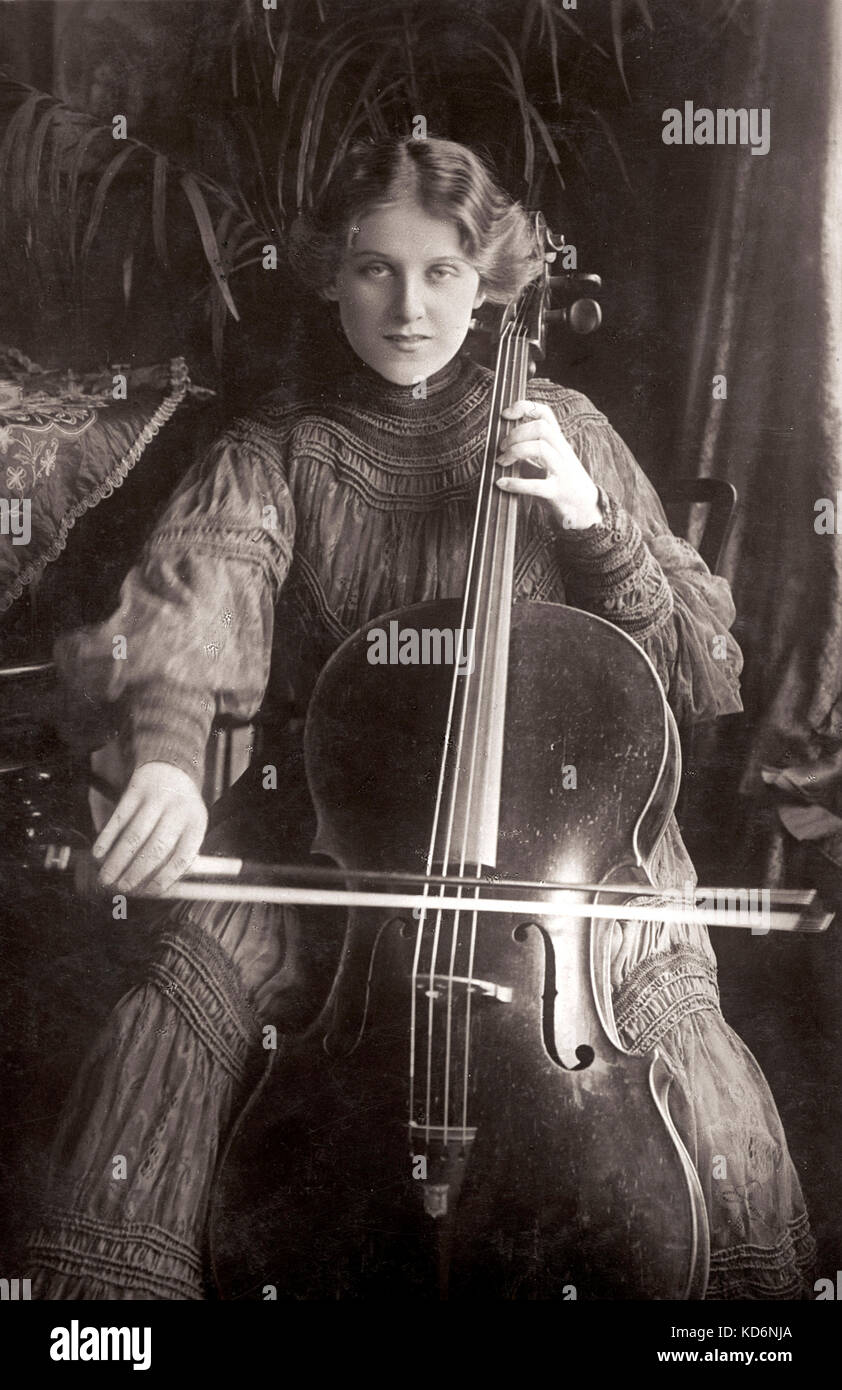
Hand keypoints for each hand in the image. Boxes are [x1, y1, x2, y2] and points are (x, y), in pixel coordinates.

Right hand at [91, 761, 207, 897]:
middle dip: (137, 872)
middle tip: (123, 888)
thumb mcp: (190, 827)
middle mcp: (178, 810)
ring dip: (118, 860)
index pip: (182, 856)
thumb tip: (156, 889)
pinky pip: (118, 818)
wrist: (172, 769)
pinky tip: (98, 854)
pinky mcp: (136, 790)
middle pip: (156, 848)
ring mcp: (156, 799)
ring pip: (134, 835)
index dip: (165, 877)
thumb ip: (177, 854)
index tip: (149, 892)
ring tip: (106, 877)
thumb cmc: (180, 809)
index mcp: (196, 824)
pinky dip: (107, 838)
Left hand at [496, 399, 601, 529]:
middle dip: (516, 433)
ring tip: (501, 462)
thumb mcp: (547, 460)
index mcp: (558, 442)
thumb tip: (500, 444)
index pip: (545, 413)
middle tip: (502, 448)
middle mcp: (562, 452)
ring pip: (541, 449)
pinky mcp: (557, 493)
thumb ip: (529, 451)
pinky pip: (536, 485)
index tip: (505, 414)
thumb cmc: (560, 482)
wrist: (586, 509)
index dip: (524, 407)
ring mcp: (562, 471)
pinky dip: (515, 484)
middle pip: (542, 428)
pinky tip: (501, 483)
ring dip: (515, 452)